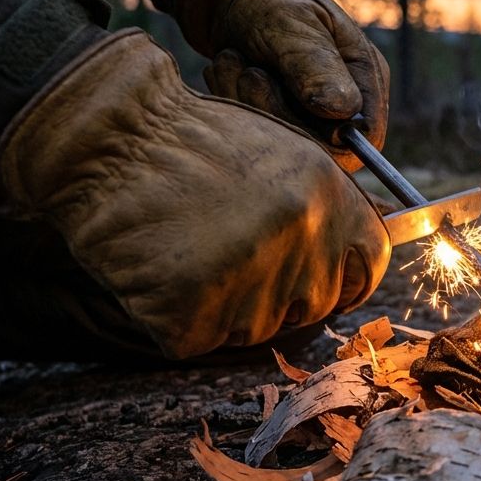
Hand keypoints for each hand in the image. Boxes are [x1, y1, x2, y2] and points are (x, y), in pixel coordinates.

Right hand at [0, 30, 390, 358]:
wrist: (111, 141)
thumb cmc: (196, 145)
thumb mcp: (285, 158)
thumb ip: (327, 210)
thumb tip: (357, 263)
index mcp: (329, 199)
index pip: (368, 268)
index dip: (343, 279)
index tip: (321, 280)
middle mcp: (300, 239)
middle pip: (312, 307)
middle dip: (277, 294)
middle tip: (229, 253)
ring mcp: (248, 279)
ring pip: (254, 329)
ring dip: (224, 306)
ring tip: (190, 250)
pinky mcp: (192, 312)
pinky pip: (199, 340)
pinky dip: (176, 319)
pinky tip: (160, 271)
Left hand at [177, 0, 389, 172]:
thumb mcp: (291, 23)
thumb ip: (316, 66)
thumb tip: (344, 112)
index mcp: (364, 76)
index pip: (363, 136)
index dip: (323, 135)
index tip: (274, 93)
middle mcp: (345, 99)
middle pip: (321, 144)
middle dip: (272, 110)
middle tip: (245, 70)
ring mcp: (311, 110)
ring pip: (284, 140)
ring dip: (247, 102)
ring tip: (232, 60)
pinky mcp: (280, 114)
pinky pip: (259, 132)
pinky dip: (235, 102)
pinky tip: (228, 70)